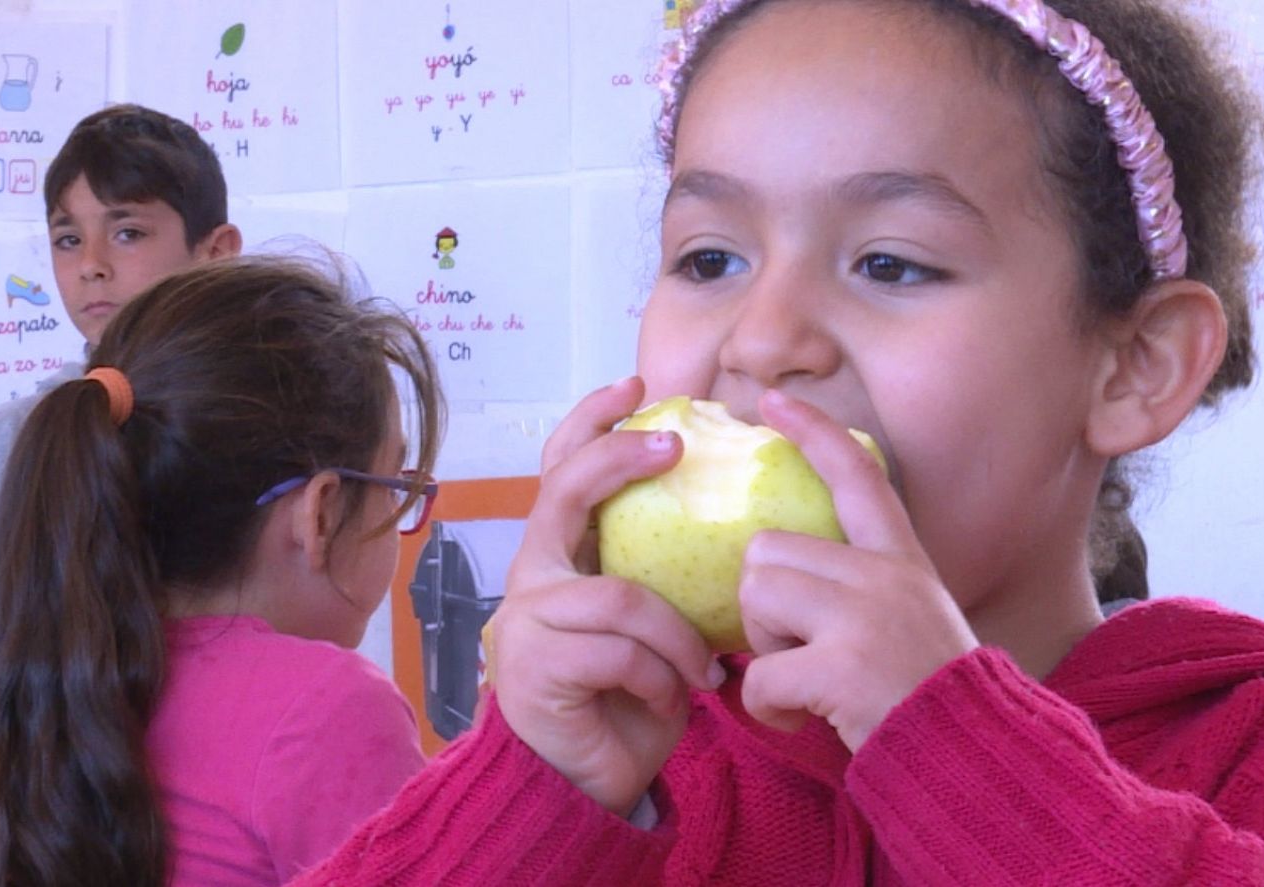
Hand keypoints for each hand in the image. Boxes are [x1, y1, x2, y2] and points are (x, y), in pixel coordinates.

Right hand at [490, 377, 722, 816]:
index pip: (563, 468)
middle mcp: (533, 576)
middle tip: (673, 447)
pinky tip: (670, 703)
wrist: (588, 781)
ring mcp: (528, 619)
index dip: (595, 420)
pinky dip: (661, 678)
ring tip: (702, 673)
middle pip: (565, 491)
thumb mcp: (655, 622)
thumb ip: (665, 571)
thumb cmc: (630, 696)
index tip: (640, 386)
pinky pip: (622, 651)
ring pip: (622, 596)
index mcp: (561, 557)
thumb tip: (735, 519)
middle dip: (619, 458)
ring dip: (676, 639)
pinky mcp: (536, 666)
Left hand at [739, 389, 978, 751]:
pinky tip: (800, 718)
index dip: (812, 431)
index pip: (858, 473)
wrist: (977, 760)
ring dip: (763, 649)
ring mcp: (865, 618)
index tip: (771, 400)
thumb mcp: (912, 619)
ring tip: (804, 680)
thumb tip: (778, 572)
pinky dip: (766, 706)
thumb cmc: (929, 696)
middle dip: (764, 605)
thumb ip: (859, 588)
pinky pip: (759, 674)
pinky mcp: (842, 667)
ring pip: (756, 598)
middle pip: (767, 550)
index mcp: (904, 559)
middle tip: (800, 649)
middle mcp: (886, 576)